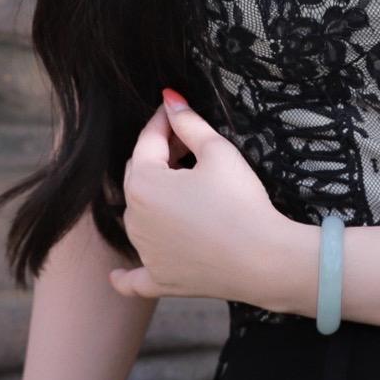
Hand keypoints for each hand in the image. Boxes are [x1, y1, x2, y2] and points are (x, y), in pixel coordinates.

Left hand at [108, 88, 295, 306]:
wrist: (264, 259)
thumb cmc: (241, 203)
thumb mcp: (218, 152)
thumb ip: (189, 123)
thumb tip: (170, 100)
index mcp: (143, 184)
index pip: (148, 141)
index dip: (163, 121)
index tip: (174, 109)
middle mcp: (134, 218)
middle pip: (140, 176)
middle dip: (160, 157)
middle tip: (188, 144)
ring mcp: (145, 252)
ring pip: (140, 216)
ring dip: (153, 200)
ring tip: (186, 187)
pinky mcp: (160, 279)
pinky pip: (134, 279)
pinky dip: (125, 276)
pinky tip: (115, 275)